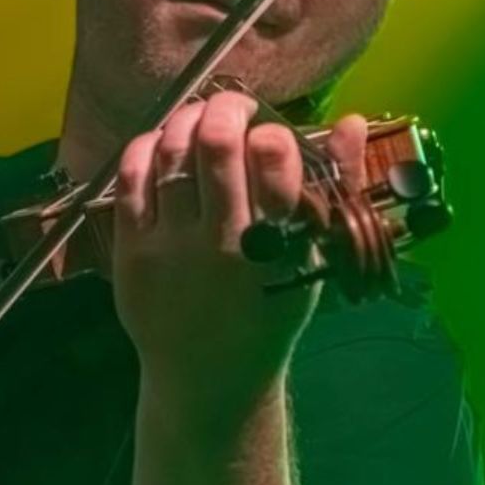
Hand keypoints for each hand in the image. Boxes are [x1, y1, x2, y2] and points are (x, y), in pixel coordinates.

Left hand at [112, 90, 365, 435]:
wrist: (208, 377)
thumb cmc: (268, 312)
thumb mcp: (312, 260)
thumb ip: (334, 190)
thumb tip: (353, 123)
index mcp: (276, 248)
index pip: (275, 168)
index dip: (272, 134)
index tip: (269, 134)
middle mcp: (221, 243)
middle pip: (216, 147)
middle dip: (226, 109)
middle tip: (233, 107)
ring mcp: (171, 247)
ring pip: (172, 155)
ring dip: (187, 120)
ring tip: (200, 118)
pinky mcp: (131, 250)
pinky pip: (131, 180)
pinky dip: (147, 146)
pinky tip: (162, 140)